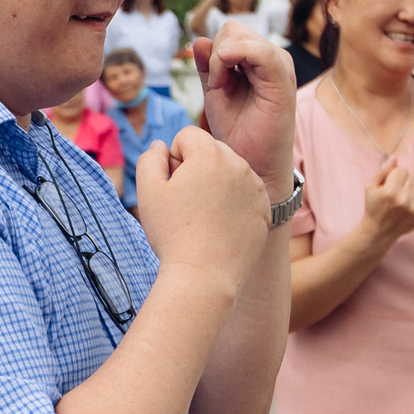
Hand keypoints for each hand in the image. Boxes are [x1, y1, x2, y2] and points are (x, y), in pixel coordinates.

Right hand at [133, 127, 267, 297]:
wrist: (204, 276)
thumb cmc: (172, 234)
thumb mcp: (148, 191)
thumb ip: (150, 158)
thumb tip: (161, 145)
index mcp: (211, 154)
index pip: (188, 136)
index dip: (173, 159)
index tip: (172, 186)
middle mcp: (240, 164)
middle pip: (211, 151)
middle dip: (196, 168)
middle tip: (187, 202)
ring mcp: (256, 187)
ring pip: (230, 172)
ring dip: (216, 184)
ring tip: (203, 216)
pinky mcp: (265, 209)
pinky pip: (245, 194)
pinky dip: (233, 204)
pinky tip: (220, 226)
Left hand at [193, 24, 296, 192]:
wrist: (252, 162)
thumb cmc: (237, 130)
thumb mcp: (215, 92)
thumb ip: (207, 66)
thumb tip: (197, 39)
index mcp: (258, 59)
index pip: (230, 32)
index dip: (212, 51)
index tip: (212, 82)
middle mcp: (271, 58)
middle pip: (232, 30)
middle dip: (215, 55)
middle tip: (217, 86)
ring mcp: (279, 66)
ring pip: (240, 36)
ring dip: (220, 61)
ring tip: (223, 88)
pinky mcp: (283, 80)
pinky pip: (261, 52)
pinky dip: (237, 55)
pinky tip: (224, 80)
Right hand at [360, 157, 413, 246]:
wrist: (379, 231)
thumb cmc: (373, 206)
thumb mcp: (371, 187)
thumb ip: (383, 171)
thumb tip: (394, 158)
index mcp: (391, 192)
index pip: (402, 170)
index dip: (394, 175)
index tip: (389, 184)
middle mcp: (405, 200)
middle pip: (412, 177)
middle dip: (404, 181)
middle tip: (395, 191)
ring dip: (413, 188)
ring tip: (403, 196)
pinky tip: (410, 202)